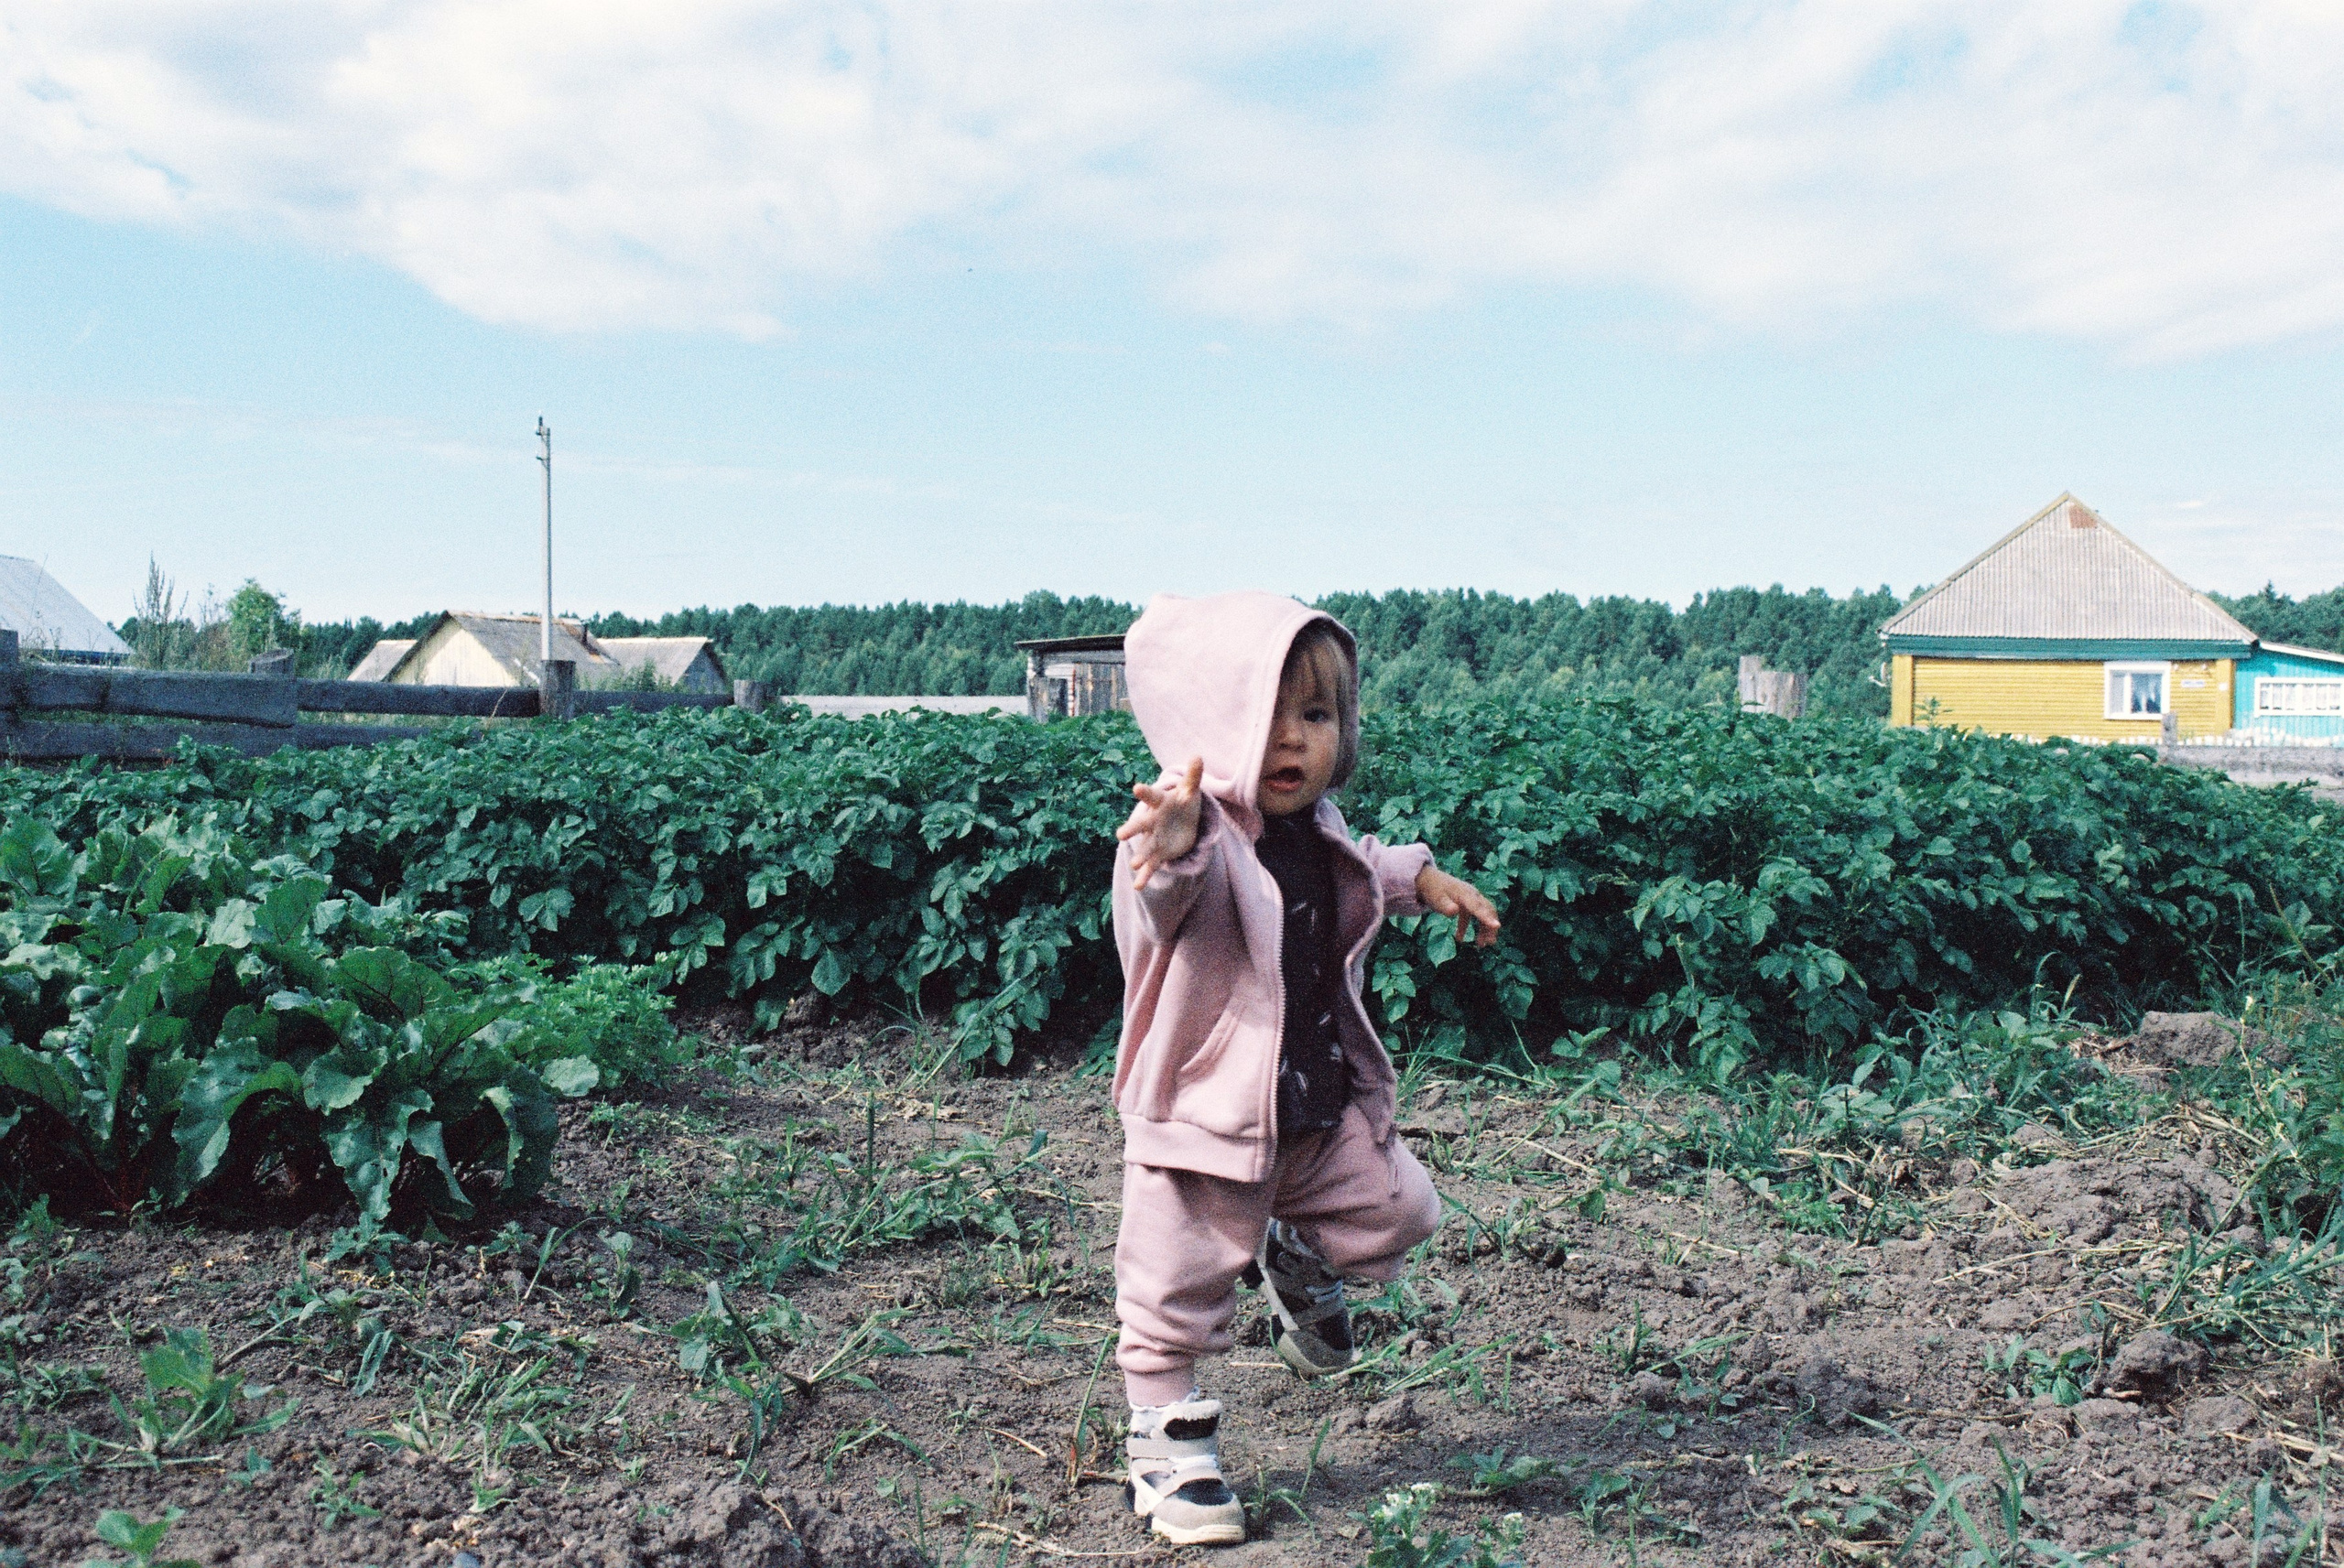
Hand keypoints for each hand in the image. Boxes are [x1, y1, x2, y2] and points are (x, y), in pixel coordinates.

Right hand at [1116, 757, 1204, 888]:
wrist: (1180, 821)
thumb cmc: (1183, 802)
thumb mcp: (1190, 790)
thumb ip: (1193, 775)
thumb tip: (1197, 756)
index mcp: (1160, 803)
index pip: (1152, 797)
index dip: (1145, 792)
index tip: (1137, 788)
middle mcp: (1153, 821)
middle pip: (1142, 825)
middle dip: (1132, 830)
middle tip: (1120, 835)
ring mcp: (1154, 838)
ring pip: (1145, 847)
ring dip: (1140, 856)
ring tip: (1135, 865)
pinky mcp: (1158, 853)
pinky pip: (1151, 865)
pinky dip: (1145, 876)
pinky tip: (1138, 886)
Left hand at [1416, 866, 1499, 947]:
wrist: (1428, 880)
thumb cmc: (1433, 890)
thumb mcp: (1436, 899)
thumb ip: (1445, 906)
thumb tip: (1454, 911)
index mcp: (1465, 894)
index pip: (1478, 907)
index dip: (1487, 917)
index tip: (1497, 926)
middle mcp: (1472, 895)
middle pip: (1487, 910)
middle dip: (1490, 926)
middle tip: (1490, 942)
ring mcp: (1470, 899)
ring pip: (1483, 913)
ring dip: (1483, 929)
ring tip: (1481, 945)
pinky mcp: (1466, 903)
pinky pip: (1471, 916)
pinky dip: (1467, 927)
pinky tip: (1459, 938)